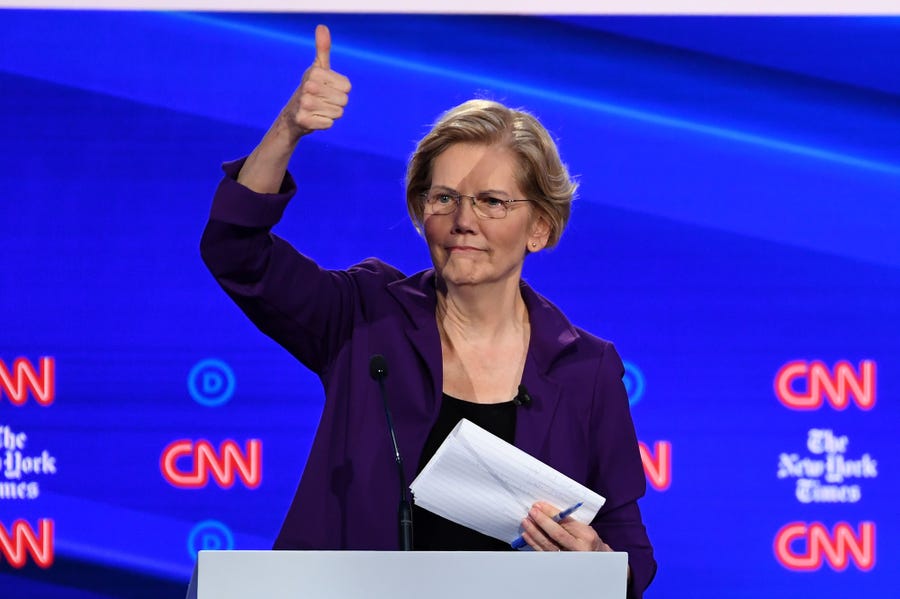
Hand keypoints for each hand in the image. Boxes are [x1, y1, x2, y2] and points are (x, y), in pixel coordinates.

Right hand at [280, 24, 351, 140]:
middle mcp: (308, 86)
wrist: (293, 114)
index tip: (328, 89)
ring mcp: (304, 104)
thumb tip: (322, 26)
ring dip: (331, 113)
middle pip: (344, 100)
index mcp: (315, 72)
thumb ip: (323, 49)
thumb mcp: (318, 68)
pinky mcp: (304, 121)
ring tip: (318, 109)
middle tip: (323, 101)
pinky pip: (329, 124)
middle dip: (337, 103)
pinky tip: (314, 119)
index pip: (347, 86)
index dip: (341, 90)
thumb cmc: (311, 89)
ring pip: (338, 113)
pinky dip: (324, 123)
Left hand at [519, 502, 612, 551]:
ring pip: (548, 544)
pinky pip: (544, 553)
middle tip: (532, 512)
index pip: (566, 523)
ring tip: (526, 521)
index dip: (551, 513)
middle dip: (542, 521)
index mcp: (586, 536)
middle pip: (556, 534)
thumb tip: (546, 510)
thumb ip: (567, 521)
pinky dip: (534, 543)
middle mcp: (578, 549)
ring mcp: (568, 558)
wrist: (595, 558)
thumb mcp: (584, 528)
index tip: (539, 505)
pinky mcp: (559, 563)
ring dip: (534, 532)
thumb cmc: (587, 540)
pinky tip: (527, 534)